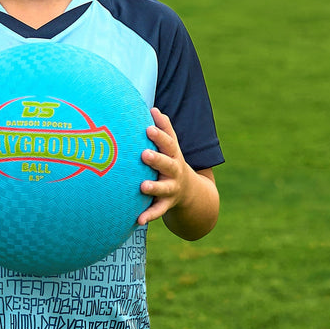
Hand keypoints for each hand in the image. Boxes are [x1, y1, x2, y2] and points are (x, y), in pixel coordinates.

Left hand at [137, 108, 191, 225]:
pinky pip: (158, 211)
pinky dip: (149, 215)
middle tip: (144, 154)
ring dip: (154, 188)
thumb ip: (165, 129)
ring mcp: (172, 189)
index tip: (148, 128)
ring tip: (142, 187)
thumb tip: (153, 108)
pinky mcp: (167, 205)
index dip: (159, 136)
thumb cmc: (172, 162)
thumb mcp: (172, 147)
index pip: (168, 143)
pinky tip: (138, 220)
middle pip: (167, 164)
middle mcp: (174, 172)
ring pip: (163, 189)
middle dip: (157, 159)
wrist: (191, 193)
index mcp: (174, 155)